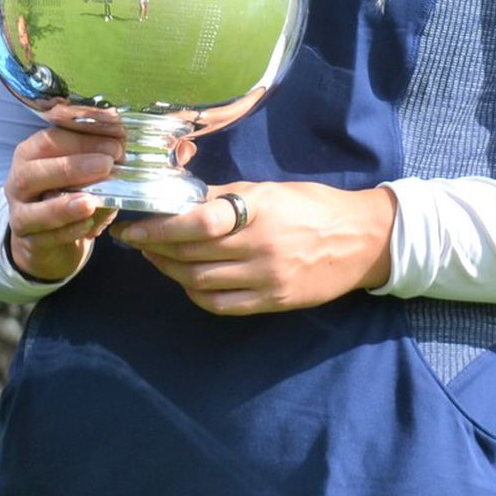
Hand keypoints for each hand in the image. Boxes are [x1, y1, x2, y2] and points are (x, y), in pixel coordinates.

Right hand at [4, 125, 119, 282]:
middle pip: (32, 174)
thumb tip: (121, 149)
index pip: (47, 142)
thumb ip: (93, 158)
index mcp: (29, 155)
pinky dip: (67, 232)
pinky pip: (45, 239)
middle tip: (106, 164)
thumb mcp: (77, 172)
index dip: (79, 142)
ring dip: (63, 207)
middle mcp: (18, 183)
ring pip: (32, 211)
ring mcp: (20, 215)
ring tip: (91, 202)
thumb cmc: (66, 193)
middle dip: (70, 167)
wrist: (48, 240)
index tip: (113, 145)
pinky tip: (88, 225)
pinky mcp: (29, 243)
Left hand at [114, 181, 395, 315]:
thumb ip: (225, 197)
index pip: (199, 221)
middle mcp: (260, 246)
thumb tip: (180, 199)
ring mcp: (267, 278)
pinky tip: (187, 282)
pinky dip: (197, 294)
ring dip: (170, 270)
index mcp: (258, 209)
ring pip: (201, 281)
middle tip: (136, 239)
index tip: (134, 226)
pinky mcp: (274, 301)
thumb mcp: (268, 190)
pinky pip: (222, 305)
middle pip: (192, 254)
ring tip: (156, 257)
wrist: (361, 240)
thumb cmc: (312, 206)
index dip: (161, 226)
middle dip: (156, 248)